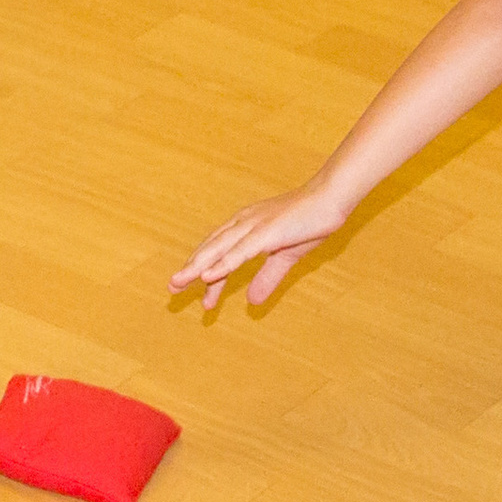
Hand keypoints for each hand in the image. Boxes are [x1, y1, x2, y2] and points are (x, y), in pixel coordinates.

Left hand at [170, 182, 352, 310]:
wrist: (330, 199)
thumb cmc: (309, 222)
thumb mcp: (285, 257)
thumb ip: (267, 278)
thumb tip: (251, 302)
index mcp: (245, 227)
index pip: (219, 252)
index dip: (205, 273)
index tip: (196, 295)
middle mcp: (242, 224)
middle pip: (211, 250)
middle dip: (190, 269)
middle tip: (172, 288)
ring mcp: (252, 226)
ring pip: (218, 250)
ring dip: (197, 267)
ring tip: (179, 283)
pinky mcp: (265, 232)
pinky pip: (239, 251)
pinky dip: (222, 263)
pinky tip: (208, 276)